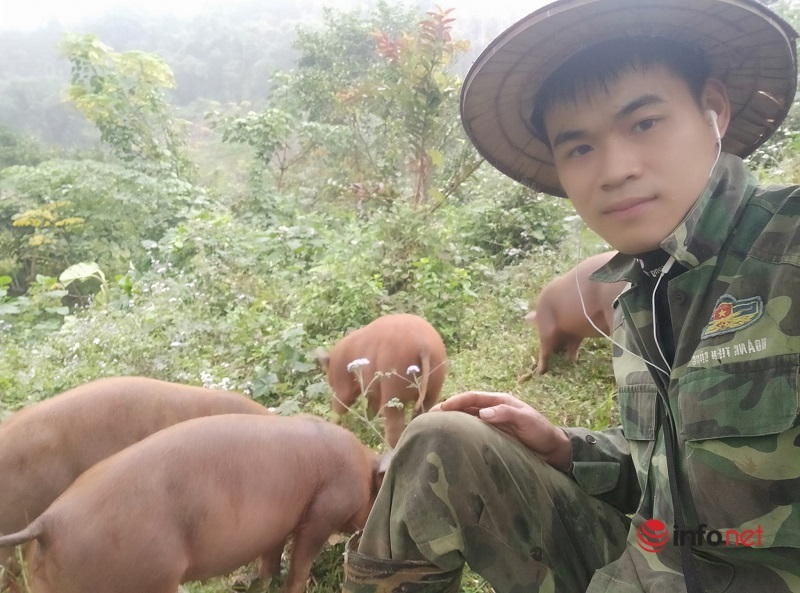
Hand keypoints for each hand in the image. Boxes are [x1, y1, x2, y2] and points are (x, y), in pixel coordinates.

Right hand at [431, 391, 571, 470]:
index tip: (441, 408)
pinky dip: (460, 432)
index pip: (473, 397)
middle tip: (429, 417)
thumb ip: (507, 414)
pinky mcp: (492, 435)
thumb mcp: (527, 421)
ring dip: (452, 420)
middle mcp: (493, 410)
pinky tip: (451, 439)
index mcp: (500, 401)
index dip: (456, 401)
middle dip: (448, 409)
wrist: (553, 450)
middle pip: (466, 406)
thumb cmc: (541, 433)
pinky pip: (473, 431)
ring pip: (467, 418)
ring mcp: (492, 423)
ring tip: (435, 427)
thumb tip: (483, 413)